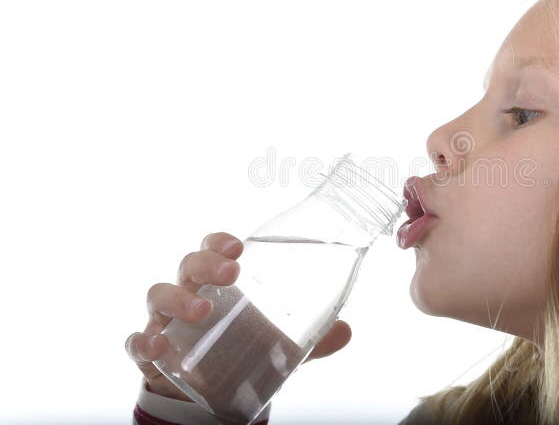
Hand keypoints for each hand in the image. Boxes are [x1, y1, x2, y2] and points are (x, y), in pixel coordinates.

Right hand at [124, 232, 352, 400]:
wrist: (206, 392)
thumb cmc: (239, 348)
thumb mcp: (276, 344)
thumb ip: (309, 338)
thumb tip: (346, 331)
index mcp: (217, 282)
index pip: (214, 249)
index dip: (221, 242)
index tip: (240, 247)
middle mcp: (188, 292)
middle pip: (189, 264)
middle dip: (207, 264)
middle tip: (231, 274)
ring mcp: (165, 320)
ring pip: (159, 294)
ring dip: (178, 299)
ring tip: (202, 312)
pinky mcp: (150, 353)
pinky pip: (136, 341)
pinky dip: (142, 342)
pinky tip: (155, 345)